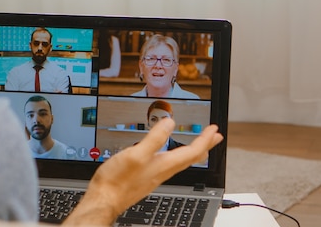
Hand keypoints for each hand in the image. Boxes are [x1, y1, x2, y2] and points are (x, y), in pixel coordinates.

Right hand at [62, 118, 222, 225]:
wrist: (105, 199)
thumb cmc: (118, 180)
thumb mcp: (136, 154)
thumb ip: (154, 138)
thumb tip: (170, 123)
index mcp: (164, 164)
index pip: (193, 151)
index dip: (205, 139)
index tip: (214, 128)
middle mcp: (163, 171)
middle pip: (191, 158)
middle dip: (205, 146)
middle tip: (215, 136)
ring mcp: (156, 175)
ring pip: (182, 162)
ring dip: (193, 151)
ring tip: (199, 144)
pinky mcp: (147, 177)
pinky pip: (170, 165)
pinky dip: (178, 156)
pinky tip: (170, 155)